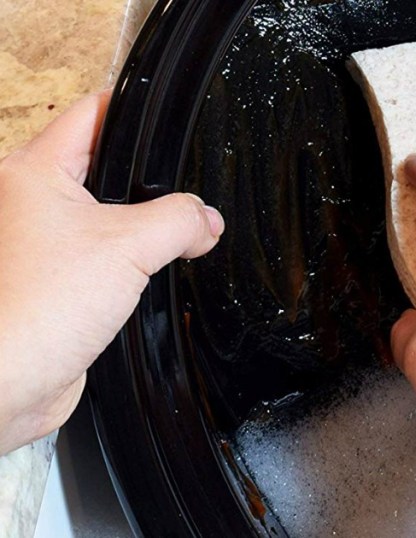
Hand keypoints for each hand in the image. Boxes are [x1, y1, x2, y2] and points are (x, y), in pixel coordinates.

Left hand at [0, 92, 223, 454]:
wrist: (9, 379)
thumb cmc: (35, 309)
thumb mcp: (130, 246)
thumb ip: (180, 221)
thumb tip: (206, 220)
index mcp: (33, 173)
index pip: (92, 116)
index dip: (135, 113)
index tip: (169, 121)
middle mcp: (29, 203)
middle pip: (104, 167)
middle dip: (148, 183)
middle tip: (181, 197)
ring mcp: (39, 243)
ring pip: (106, 216)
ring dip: (139, 231)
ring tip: (166, 242)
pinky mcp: (54, 282)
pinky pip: (103, 258)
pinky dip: (128, 265)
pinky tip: (145, 280)